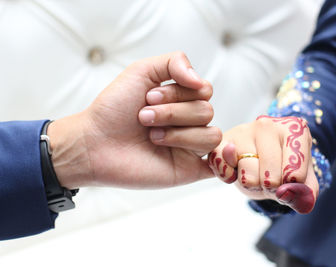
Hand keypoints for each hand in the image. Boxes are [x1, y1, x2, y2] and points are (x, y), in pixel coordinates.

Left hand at [47, 52, 221, 188]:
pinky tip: (197, 155)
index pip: (204, 90)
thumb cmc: (113, 108)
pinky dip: (219, 160)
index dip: (179, 92)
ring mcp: (189, 146)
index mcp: (181, 100)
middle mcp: (187, 121)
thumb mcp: (142, 71)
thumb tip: (200, 81)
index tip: (148, 97)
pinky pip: (217, 165)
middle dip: (173, 112)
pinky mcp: (188, 170)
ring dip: (178, 133)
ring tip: (152, 137)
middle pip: (206, 111)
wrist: (94, 143)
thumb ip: (175, 62)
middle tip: (143, 117)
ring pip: (211, 134)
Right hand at [208, 115, 318, 213]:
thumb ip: (306, 193)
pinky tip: (235, 169)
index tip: (290, 178)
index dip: (291, 187)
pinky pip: (224, 169)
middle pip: (272, 178)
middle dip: (270, 187)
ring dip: (251, 184)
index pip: (296, 174)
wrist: (257, 159)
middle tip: (269, 176)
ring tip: (252, 171)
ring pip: (248, 177)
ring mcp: (243, 131)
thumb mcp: (302, 181)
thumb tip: (285, 193)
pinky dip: (229, 177)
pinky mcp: (221, 141)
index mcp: (294, 129)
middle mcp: (268, 125)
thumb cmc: (281, 166)